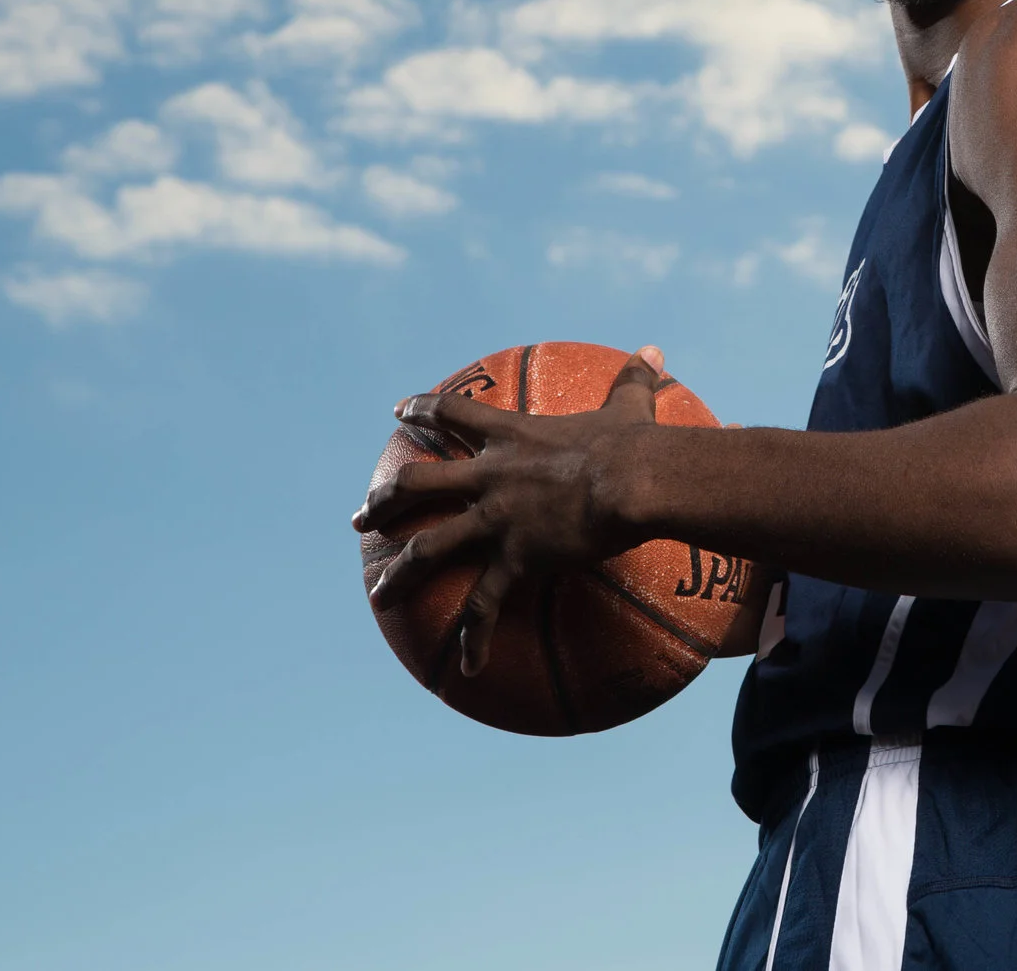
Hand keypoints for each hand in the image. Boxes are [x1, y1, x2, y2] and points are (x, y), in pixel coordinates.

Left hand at [352, 346, 665, 674]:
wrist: (633, 481)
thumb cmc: (635, 443)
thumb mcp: (631, 404)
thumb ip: (634, 378)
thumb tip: (655, 350)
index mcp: (511, 437)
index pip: (453, 412)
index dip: (422, 409)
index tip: (398, 411)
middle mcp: (489, 478)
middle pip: (417, 485)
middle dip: (382, 503)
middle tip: (360, 519)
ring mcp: (496, 521)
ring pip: (428, 549)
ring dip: (398, 574)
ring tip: (377, 595)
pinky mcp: (514, 559)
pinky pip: (485, 605)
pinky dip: (474, 636)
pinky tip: (467, 666)